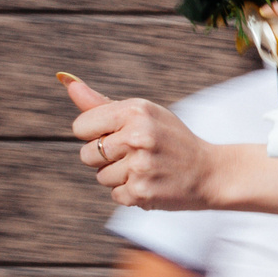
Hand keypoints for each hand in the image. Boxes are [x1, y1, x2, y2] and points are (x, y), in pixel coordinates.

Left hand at [64, 76, 277, 211]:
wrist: (211, 172)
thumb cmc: (171, 139)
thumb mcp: (143, 114)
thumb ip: (101, 103)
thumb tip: (66, 81)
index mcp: (136, 111)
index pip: (81, 126)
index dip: (96, 134)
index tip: (119, 136)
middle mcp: (137, 136)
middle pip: (86, 155)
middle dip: (105, 158)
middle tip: (137, 154)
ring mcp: (139, 166)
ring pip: (100, 177)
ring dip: (119, 177)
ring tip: (147, 169)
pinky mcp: (141, 192)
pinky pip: (115, 195)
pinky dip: (131, 192)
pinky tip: (152, 183)